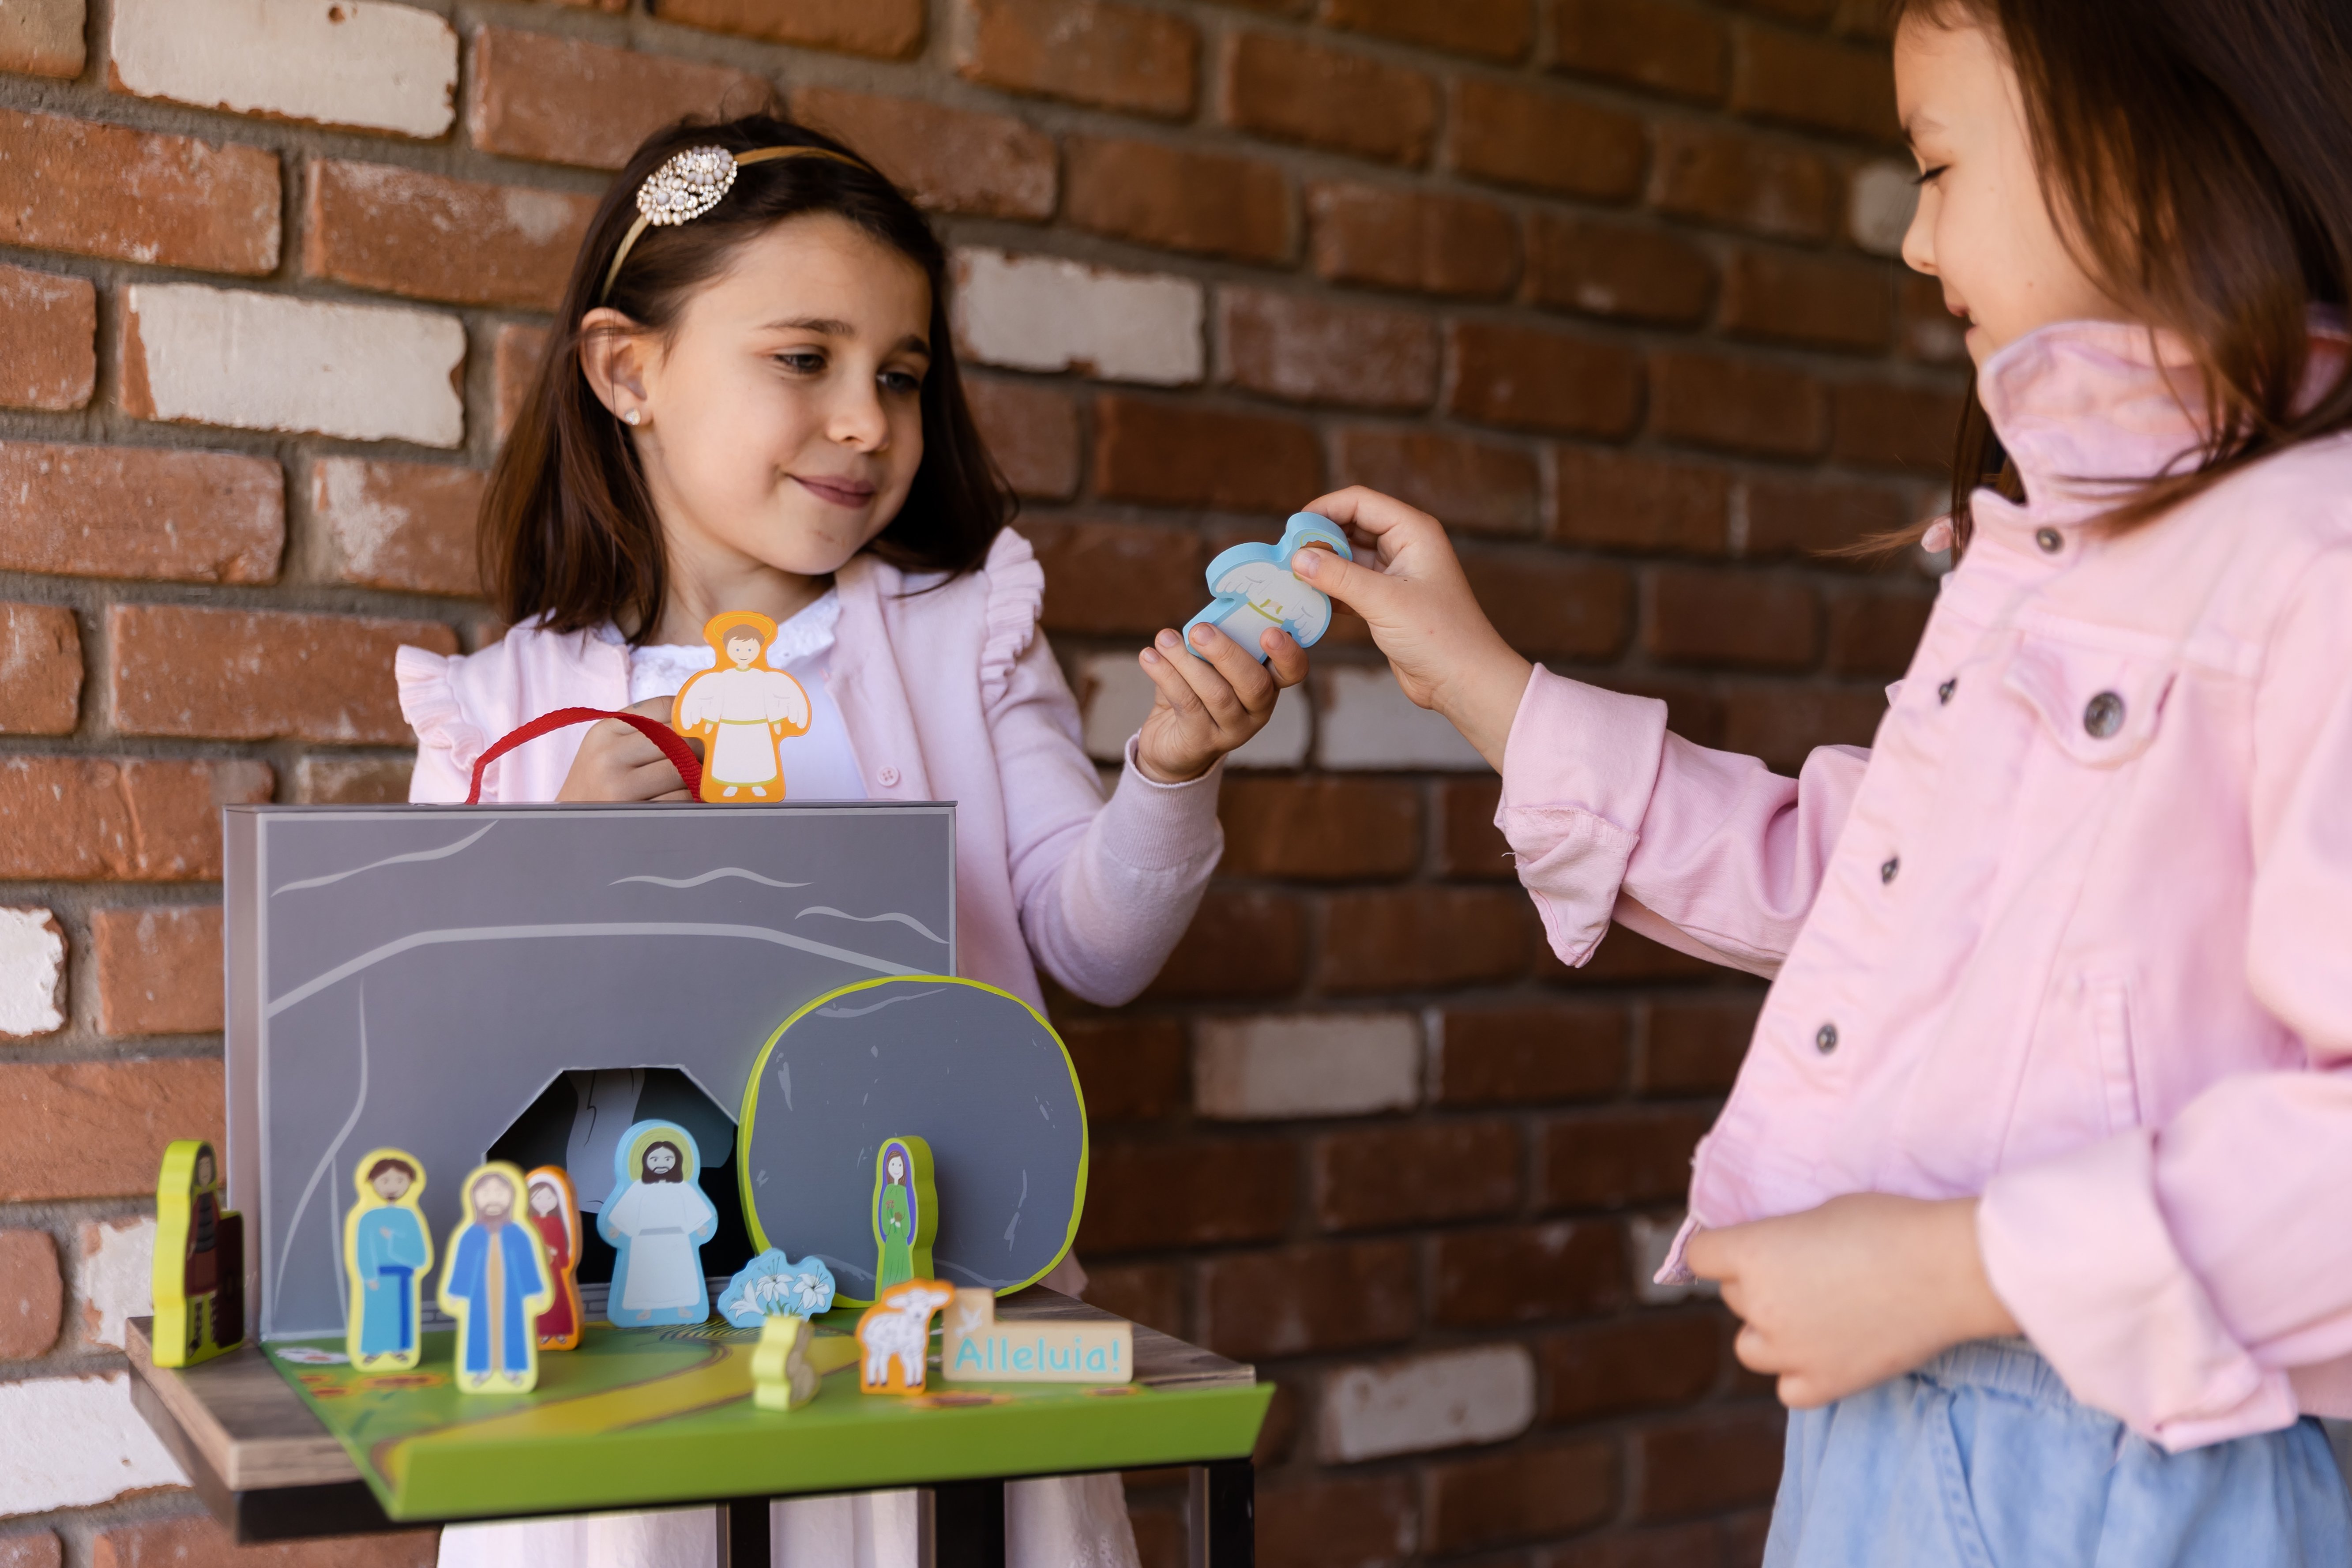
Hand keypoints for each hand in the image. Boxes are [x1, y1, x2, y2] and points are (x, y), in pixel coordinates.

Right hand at [555, 697, 703, 802]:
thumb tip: (698, 720)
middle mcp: (608, 755)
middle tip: (707, 757)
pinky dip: (689, 800)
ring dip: (696, 777)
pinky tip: (683, 801)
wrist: (571, 826)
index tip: (703, 726)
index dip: (691, 716)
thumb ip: (645, 730)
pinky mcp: (633, 815)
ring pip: (682, 771)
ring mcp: (618, 787)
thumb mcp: (608, 747)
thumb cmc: (599, 782)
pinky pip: (679, 801)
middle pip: (679, 740)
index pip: (664, 707)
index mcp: (605, 730)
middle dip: (700, 749)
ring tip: (695, 780)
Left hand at [1133, 621, 1307, 782]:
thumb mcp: (1207, 667)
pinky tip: (1148, 657)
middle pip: (1254, 683)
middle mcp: (1258, 711)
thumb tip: (1200, 619)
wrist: (1169, 744)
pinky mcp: (1202, 741)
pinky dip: (1166, 675)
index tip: (1270, 631)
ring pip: (1217, 693)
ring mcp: (1233, 730)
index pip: (1293, 672)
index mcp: (1268, 684)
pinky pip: (1187, 703)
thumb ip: (1210, 644)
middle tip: (1199, 630)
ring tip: (1165, 639)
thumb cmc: (1194, 695)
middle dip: (1226, 652)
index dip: (1288, 653)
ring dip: (1187, 661)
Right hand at [1288, 486, 1531, 769]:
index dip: (1324, 509)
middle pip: (1351, 525)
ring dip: (1322, 565)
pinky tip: (1309, 598)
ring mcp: (1396, 574)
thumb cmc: (1439, 635)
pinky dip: (1331, 588)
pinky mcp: (1387, 601)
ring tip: (1291, 577)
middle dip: (1319, 538)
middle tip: (1287, 556)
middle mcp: (1405, 546)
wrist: (1464, 680)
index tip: (1292, 529)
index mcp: (1413, 531)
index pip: (1360, 502)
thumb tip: (1298, 557)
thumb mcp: (1384, 601)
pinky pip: (1351, 583)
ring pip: (1349, 556)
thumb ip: (1338, 576)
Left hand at [1684, 1194, 2020, 1408]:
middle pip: (1734, 1297)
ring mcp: (1790, 1350)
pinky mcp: (1825, 1384)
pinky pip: (1788, 1389)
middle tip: (1808, 1276)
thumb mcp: (1818, 1212)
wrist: (1947, 1269)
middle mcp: (1759, 1305)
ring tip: (1813, 1316)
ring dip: (1770, 1334)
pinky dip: (1800, 1374)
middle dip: (1760, 1286)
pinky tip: (1824, 1354)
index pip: (1700, 1257)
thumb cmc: (1889, 1225)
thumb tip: (1769, 1251)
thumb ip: (1780, 1238)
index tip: (1745, 1248)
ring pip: (1750, 1348)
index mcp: (1751, 1254)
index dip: (1722, 1250)